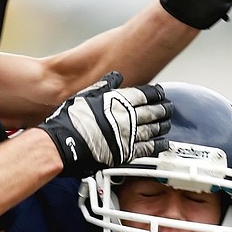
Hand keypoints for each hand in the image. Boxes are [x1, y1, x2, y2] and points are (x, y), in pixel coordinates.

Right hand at [37, 72, 170, 177]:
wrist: (62, 145)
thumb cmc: (69, 121)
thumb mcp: (85, 96)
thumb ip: (103, 86)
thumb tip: (115, 77)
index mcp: (118, 101)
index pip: (143, 94)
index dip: (154, 94)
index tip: (160, 94)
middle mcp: (126, 117)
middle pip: (152, 112)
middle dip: (162, 109)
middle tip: (169, 109)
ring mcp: (127, 136)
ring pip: (152, 130)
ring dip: (162, 126)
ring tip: (167, 124)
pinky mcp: (125, 154)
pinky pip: (146, 149)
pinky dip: (157, 147)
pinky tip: (163, 144)